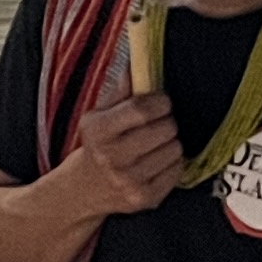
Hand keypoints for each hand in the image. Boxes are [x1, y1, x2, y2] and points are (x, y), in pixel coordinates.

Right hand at [58, 89, 183, 217]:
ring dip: (169, 143)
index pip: (142, 109)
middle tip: (155, 126)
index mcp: (98, 131)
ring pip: (175, 149)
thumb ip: (121, 90)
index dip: (159, 102)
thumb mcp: (97, 115)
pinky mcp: (146, 198)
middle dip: (166, 122)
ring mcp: (130, 181)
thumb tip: (137, 64)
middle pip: (165, 128)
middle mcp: (112, 158)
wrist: (83, 190)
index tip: (160, 102)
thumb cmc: (96, 146)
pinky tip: (155, 163)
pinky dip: (171, 163)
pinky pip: (178, 169)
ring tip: (153, 146)